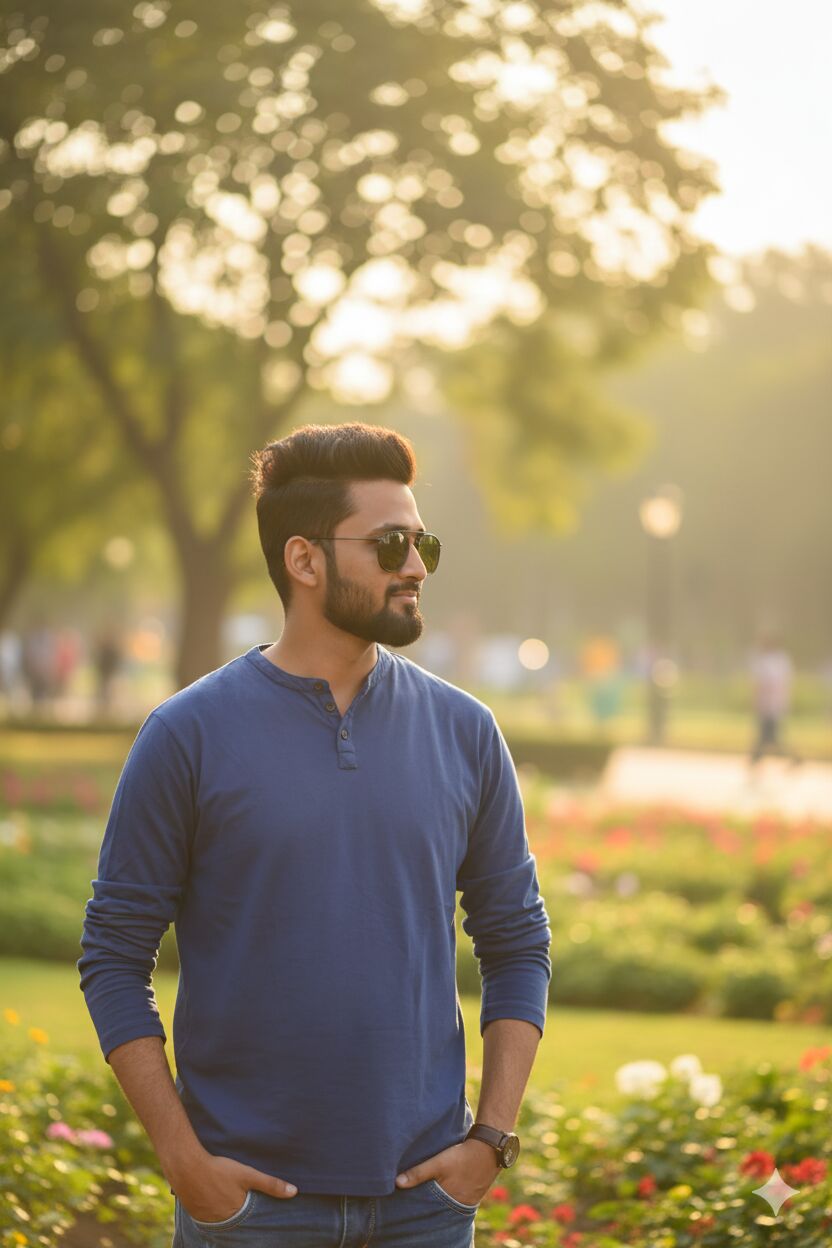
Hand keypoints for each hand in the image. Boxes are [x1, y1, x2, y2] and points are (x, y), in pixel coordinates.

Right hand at [171, 1150, 297, 1223]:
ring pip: (220, 1217)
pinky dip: (212, 1208)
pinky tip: (213, 1196)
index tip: (256, 1209)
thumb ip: (270, 1184)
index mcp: (236, 1215)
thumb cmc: (219, 1170)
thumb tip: (294, 1192)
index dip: (253, 1213)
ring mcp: (206, 1219)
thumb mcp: (247, 1175)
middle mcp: (221, 1222)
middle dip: (239, 1212)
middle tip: (240, 1199)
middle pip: (235, 1219)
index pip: (249, 1220)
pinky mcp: (194, 1212)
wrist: (186, 1166)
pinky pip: (207, 1214)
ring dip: (225, 1210)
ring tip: (226, 1196)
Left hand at [395, 1139, 501, 1206]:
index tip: (408, 1208)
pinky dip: (450, 1196)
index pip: (430, 1211)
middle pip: (439, 1209)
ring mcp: (468, 1200)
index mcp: (449, 1201)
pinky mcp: (474, 1193)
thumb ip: (418, 1173)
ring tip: (430, 1196)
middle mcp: (459, 1205)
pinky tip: (445, 1190)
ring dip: (440, 1201)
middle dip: (429, 1207)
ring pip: (449, 1204)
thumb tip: (397, 1183)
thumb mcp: (438, 1163)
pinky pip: (458, 1199)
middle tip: (417, 1204)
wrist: (489, 1149)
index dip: (420, 1209)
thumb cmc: (462, 1156)